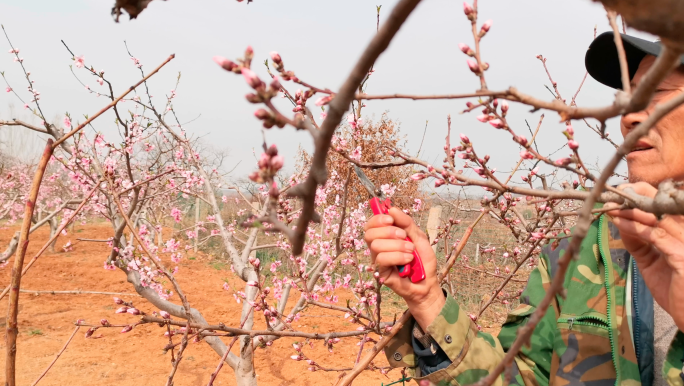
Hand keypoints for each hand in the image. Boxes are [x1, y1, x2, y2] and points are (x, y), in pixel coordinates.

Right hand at [364, 207, 444, 328]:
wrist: (428, 282)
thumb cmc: (422, 260)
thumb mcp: (419, 236)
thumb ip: (406, 223)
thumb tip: (391, 209)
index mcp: (385, 236)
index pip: (370, 224)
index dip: (377, 219)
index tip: (390, 219)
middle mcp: (378, 247)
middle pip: (369, 233)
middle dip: (388, 231)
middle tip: (404, 236)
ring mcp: (378, 260)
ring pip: (376, 246)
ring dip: (397, 245)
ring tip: (410, 251)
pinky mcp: (381, 272)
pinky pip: (382, 259)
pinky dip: (398, 256)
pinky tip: (408, 260)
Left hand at [607, 182, 683, 331]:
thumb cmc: (676, 290)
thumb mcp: (652, 262)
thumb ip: (639, 242)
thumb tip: (620, 222)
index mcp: (683, 231)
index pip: (665, 203)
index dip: (643, 192)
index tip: (617, 192)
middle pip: (663, 202)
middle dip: (635, 194)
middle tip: (610, 193)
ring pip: (657, 216)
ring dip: (629, 209)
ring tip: (608, 206)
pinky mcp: (683, 256)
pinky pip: (655, 235)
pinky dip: (634, 227)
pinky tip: (618, 222)